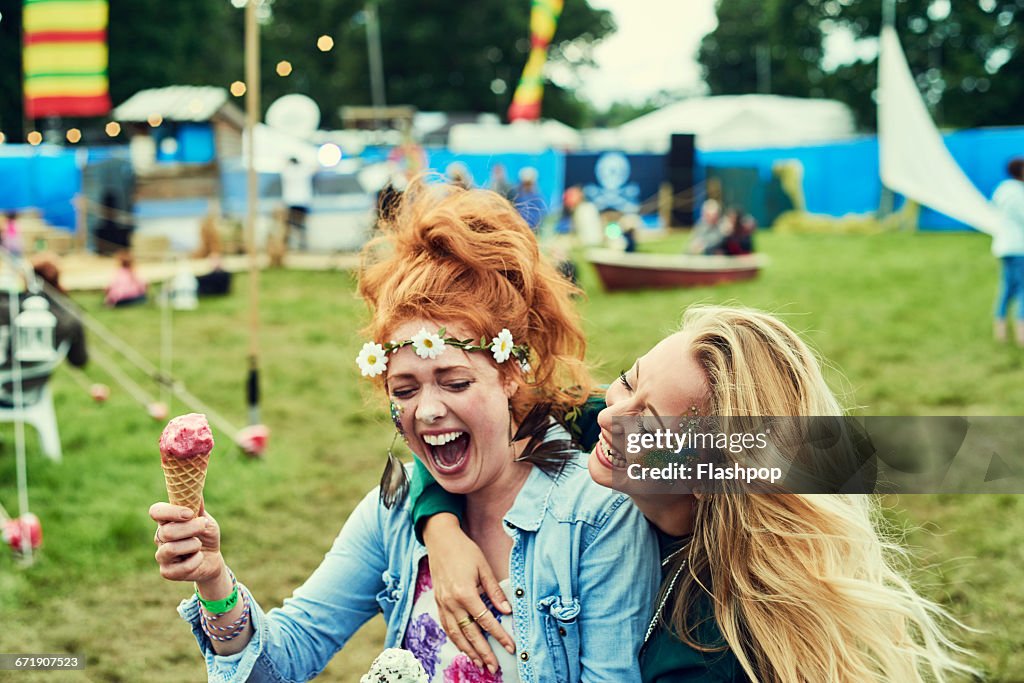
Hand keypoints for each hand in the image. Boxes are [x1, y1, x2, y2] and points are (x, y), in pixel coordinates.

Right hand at [149, 501, 224, 583]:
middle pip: (167, 531)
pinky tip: (198, 558)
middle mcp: (160, 537)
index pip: (155, 511)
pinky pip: (181, 567)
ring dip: (192, 545)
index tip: (189, 514)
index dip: (170, 512)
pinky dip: (196, 560)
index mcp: (166, 521)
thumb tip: (195, 491)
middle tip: (203, 526)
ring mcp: (161, 555)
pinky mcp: (167, 572)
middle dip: (191, 528)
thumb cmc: (206, 535)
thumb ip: (198, 508)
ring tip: (198, 545)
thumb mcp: (205, 520)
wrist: (213, 558)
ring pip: (171, 548)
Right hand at [422, 514, 514, 672]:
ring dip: (468, 651)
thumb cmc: (464, 550)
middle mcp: (451, 602)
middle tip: (494, 667)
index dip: (499, 635)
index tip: (509, 647)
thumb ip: (494, 591)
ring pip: (455, 634)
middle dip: (483, 652)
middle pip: (469, 633)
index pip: (485, 620)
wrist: (440, 540)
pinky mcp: (437, 602)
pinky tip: (462, 647)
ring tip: (479, 664)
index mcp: (465, 593)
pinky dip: (455, 640)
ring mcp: (442, 604)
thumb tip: (506, 611)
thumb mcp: (484, 567)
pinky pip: (446, 627)